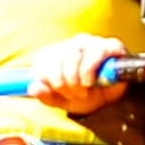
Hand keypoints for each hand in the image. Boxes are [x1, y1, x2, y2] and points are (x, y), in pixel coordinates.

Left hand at [16, 35, 130, 114]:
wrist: (112, 102)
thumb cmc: (84, 97)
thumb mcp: (62, 101)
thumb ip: (46, 96)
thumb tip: (32, 88)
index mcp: (53, 55)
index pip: (41, 62)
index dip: (50, 81)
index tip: (60, 92)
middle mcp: (70, 45)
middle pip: (57, 60)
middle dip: (65, 84)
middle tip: (76, 94)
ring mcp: (90, 43)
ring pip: (74, 55)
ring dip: (78, 79)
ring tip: (85, 88)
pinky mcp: (110, 45)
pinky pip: (97, 52)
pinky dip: (91, 70)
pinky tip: (92, 81)